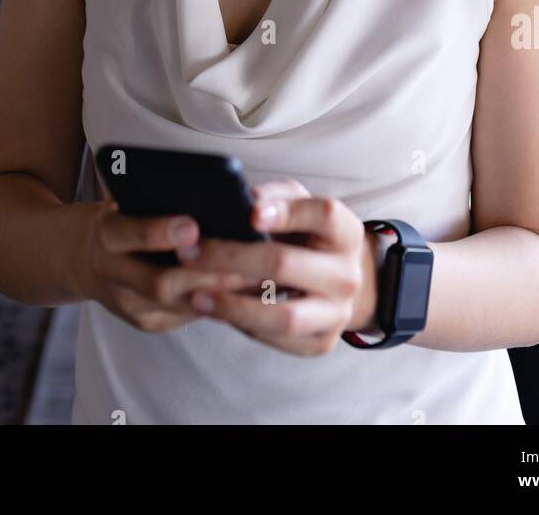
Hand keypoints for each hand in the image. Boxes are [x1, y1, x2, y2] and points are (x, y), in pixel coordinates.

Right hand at [73, 200, 252, 332]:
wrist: (85, 258)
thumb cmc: (123, 214)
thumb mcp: (127, 197)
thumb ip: (156, 196)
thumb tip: (209, 190)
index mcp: (106, 233)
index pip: (128, 233)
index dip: (159, 232)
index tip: (193, 225)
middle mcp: (111, 274)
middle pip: (160, 282)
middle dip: (205, 272)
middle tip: (247, 258)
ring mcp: (128, 305)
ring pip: (179, 305)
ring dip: (221, 291)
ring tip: (259, 274)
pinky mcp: (147, 322)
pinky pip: (187, 316)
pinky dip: (218, 302)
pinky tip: (246, 289)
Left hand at [175, 179, 381, 355]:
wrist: (339, 281)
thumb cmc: (308, 234)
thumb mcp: (300, 205)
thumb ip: (277, 196)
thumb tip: (244, 198)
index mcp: (346, 232)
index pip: (324, 215)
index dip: (287, 212)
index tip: (249, 212)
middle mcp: (347, 275)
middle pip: (287, 265)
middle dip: (232, 257)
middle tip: (191, 252)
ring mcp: (337, 314)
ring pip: (284, 316)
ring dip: (233, 306)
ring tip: (196, 295)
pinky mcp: (321, 342)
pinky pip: (277, 339)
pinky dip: (243, 325)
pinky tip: (216, 310)